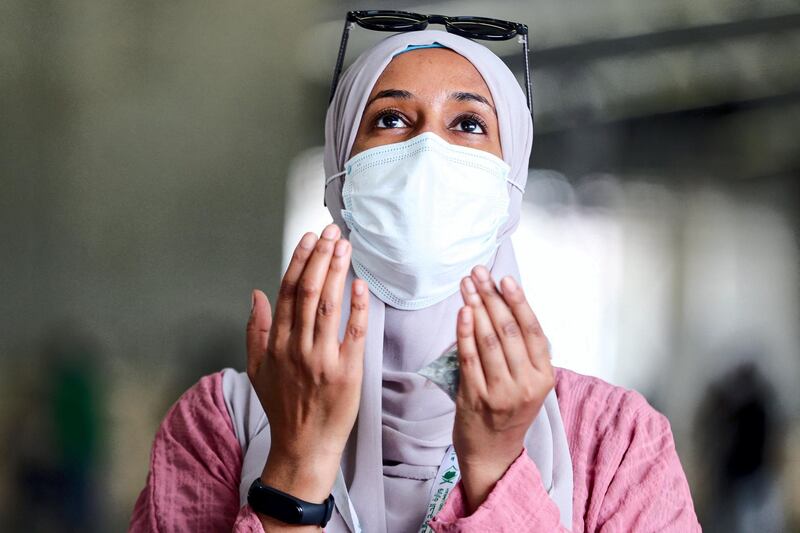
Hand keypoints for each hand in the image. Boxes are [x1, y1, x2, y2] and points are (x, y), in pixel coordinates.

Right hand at [246, 224, 368, 506]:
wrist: (303, 446)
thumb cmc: (284, 408)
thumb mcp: (258, 369)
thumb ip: (256, 330)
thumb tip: (256, 295)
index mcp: (277, 344)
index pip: (287, 292)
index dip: (299, 261)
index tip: (309, 238)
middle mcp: (297, 347)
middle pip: (307, 291)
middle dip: (320, 257)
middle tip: (331, 232)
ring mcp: (322, 359)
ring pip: (328, 305)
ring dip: (337, 271)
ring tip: (344, 246)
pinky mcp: (347, 371)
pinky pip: (354, 333)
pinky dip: (357, 307)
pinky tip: (361, 285)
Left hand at [452, 265, 553, 513]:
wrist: (493, 452)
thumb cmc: (509, 410)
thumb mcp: (529, 383)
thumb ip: (524, 351)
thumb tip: (507, 304)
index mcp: (544, 377)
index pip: (532, 330)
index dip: (518, 301)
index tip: (505, 278)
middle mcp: (526, 384)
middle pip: (508, 330)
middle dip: (492, 296)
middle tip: (479, 273)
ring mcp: (500, 392)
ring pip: (488, 339)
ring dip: (476, 307)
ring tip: (467, 285)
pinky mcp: (475, 397)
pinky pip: (469, 357)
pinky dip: (464, 331)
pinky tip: (462, 311)